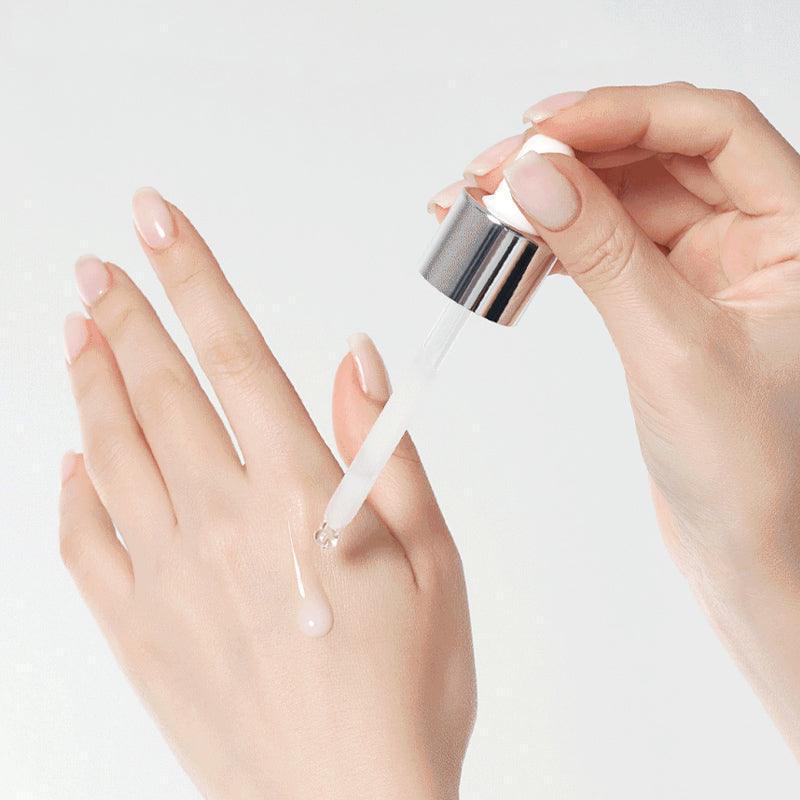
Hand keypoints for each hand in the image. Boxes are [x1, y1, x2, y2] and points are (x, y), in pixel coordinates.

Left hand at [59, 189, 475, 798]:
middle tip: (95, 264)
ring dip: (90, 380)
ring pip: (110, 450)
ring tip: (75, 329)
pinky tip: (69, 458)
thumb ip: (385, 450)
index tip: (156, 223)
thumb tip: (354, 360)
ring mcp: (167, 577)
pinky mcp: (139, 631)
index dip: (193, 276)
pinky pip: (82, 543)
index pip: (232, 354)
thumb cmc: (406, 688)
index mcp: (297, 497)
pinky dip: (70, 490)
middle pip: (159, 388)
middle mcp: (219, 522)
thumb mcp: (433, 558)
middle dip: (125, 313)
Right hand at [433, 83, 799, 756]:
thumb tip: (535, 178)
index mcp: (797, 230)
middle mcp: (756, 235)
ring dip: (546, 199)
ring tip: (473, 208)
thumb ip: (603, 254)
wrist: (746, 545)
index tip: (539, 131)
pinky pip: (601, 246)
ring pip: (617, 200)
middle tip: (485, 175)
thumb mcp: (672, 348)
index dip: (621, 113)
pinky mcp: (663, 300)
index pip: (710, 128)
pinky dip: (552, 243)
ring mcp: (705, 267)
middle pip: (651, 156)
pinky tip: (507, 248)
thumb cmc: (751, 469)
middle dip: (564, 157)